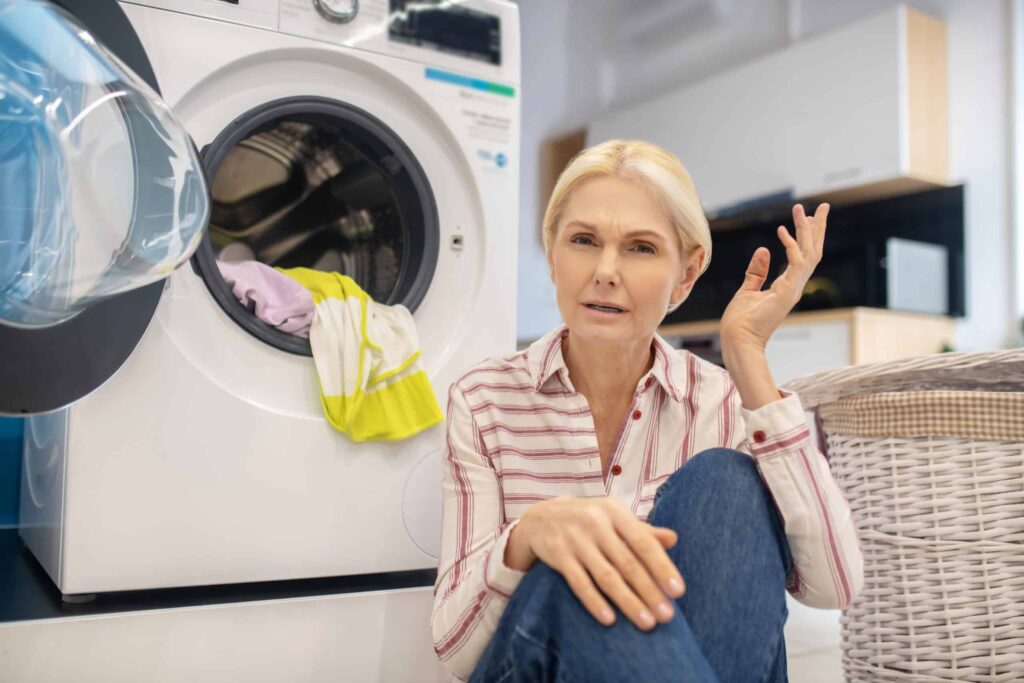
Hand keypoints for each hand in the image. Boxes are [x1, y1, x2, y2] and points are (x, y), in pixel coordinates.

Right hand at [506, 496, 684, 629]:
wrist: (540, 517)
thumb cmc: (588, 520)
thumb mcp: (613, 517)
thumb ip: (642, 531)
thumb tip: (674, 539)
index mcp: (615, 511)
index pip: (643, 542)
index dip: (662, 567)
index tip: (678, 592)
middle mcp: (596, 522)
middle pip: (627, 563)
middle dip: (649, 591)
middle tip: (667, 616)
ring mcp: (575, 539)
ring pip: (606, 576)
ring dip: (628, 601)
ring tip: (646, 623)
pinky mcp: (558, 554)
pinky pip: (579, 582)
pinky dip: (594, 602)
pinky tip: (609, 620)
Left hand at [720, 203, 828, 352]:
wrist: (738, 341)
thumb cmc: (740, 322)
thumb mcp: (747, 290)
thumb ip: (757, 271)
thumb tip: (763, 249)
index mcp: (788, 286)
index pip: (804, 256)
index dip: (806, 236)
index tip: (807, 217)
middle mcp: (795, 286)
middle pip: (813, 251)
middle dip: (818, 228)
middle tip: (824, 206)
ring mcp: (793, 289)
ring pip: (809, 254)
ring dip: (807, 230)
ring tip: (802, 210)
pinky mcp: (786, 292)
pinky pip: (796, 263)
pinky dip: (791, 245)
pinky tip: (782, 230)